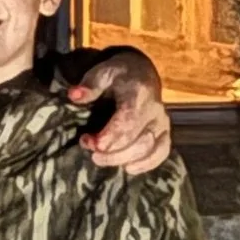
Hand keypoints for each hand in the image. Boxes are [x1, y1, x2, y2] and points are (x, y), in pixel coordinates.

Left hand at [70, 47, 170, 177]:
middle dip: (113, 153)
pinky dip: (146, 164)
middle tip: (92, 155)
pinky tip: (128, 168)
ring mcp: (162, 123)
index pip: (127, 122)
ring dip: (124, 159)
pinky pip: (161, 152)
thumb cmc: (119, 75)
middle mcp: (155, 111)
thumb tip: (74, 95)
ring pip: (149, 149)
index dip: (107, 138)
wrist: (142, 74)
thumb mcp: (103, 72)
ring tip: (102, 160)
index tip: (87, 142)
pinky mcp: (165, 133)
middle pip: (138, 141)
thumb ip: (90, 84)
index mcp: (139, 94)